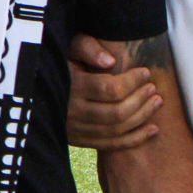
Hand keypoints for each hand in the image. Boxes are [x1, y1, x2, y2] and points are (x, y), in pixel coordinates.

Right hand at [66, 34, 161, 149]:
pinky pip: (110, 145)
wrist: (36, 83)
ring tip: (156, 102)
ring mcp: (74, 129)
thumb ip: (88, 48)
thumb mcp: (68, 46)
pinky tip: (153, 129)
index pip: (109, 89)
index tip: (145, 72)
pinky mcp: (78, 140)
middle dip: (141, 100)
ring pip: (116, 130)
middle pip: (116, 112)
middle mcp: (71, 111)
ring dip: (142, 117)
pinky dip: (135, 139)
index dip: (132, 82)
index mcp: (70, 86)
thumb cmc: (59, 60)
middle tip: (153, 88)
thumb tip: (111, 62)